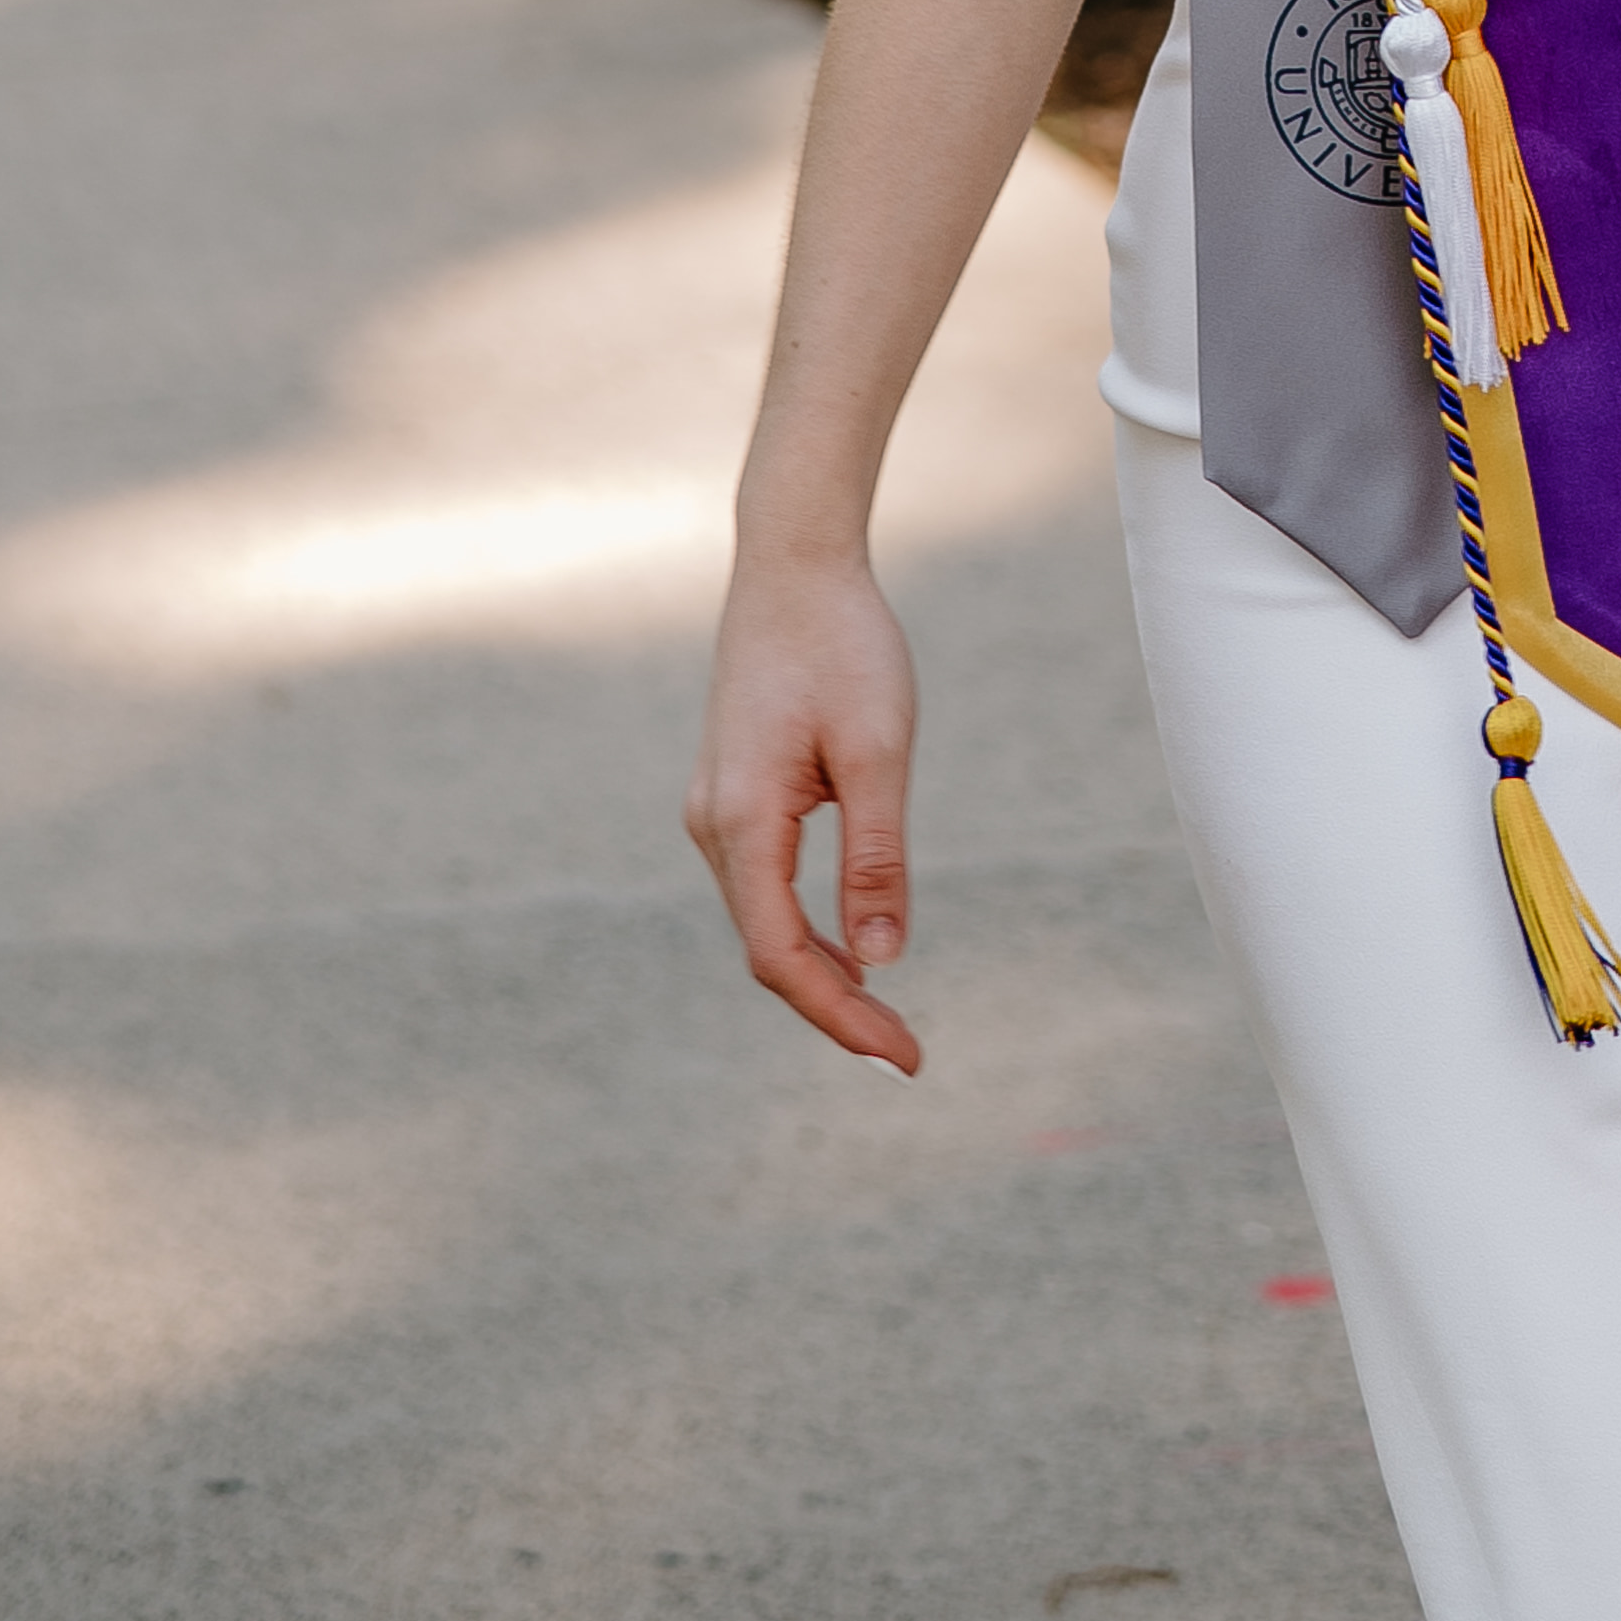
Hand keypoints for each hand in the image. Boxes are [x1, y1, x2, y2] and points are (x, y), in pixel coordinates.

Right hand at [686, 551, 924, 1072]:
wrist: (793, 563)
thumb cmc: (843, 644)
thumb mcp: (879, 748)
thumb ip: (876, 856)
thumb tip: (884, 961)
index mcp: (741, 821)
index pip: (783, 956)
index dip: (841, 1017)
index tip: (904, 1057)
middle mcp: (712, 826)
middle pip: (768, 949)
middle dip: (835, 1007)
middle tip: (908, 1053)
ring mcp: (715, 812)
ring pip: (763, 921)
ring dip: (820, 973)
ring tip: (886, 1015)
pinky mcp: (732, 796)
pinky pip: (764, 886)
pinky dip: (805, 929)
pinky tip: (853, 948)